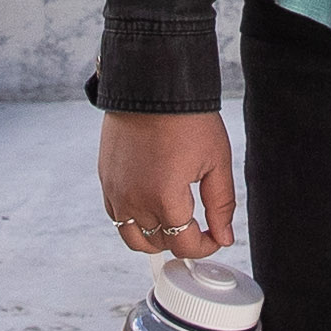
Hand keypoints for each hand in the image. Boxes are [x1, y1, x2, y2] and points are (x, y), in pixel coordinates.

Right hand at [100, 111, 236, 255]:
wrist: (152, 85)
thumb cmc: (187, 119)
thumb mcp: (217, 161)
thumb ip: (221, 205)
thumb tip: (224, 237)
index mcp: (165, 198)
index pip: (185, 245)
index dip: (205, 246)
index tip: (215, 236)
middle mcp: (135, 200)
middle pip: (159, 245)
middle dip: (182, 241)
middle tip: (198, 226)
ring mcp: (116, 192)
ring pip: (133, 239)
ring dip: (155, 237)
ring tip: (174, 220)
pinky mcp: (106, 180)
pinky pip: (116, 217)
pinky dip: (134, 220)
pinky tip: (151, 206)